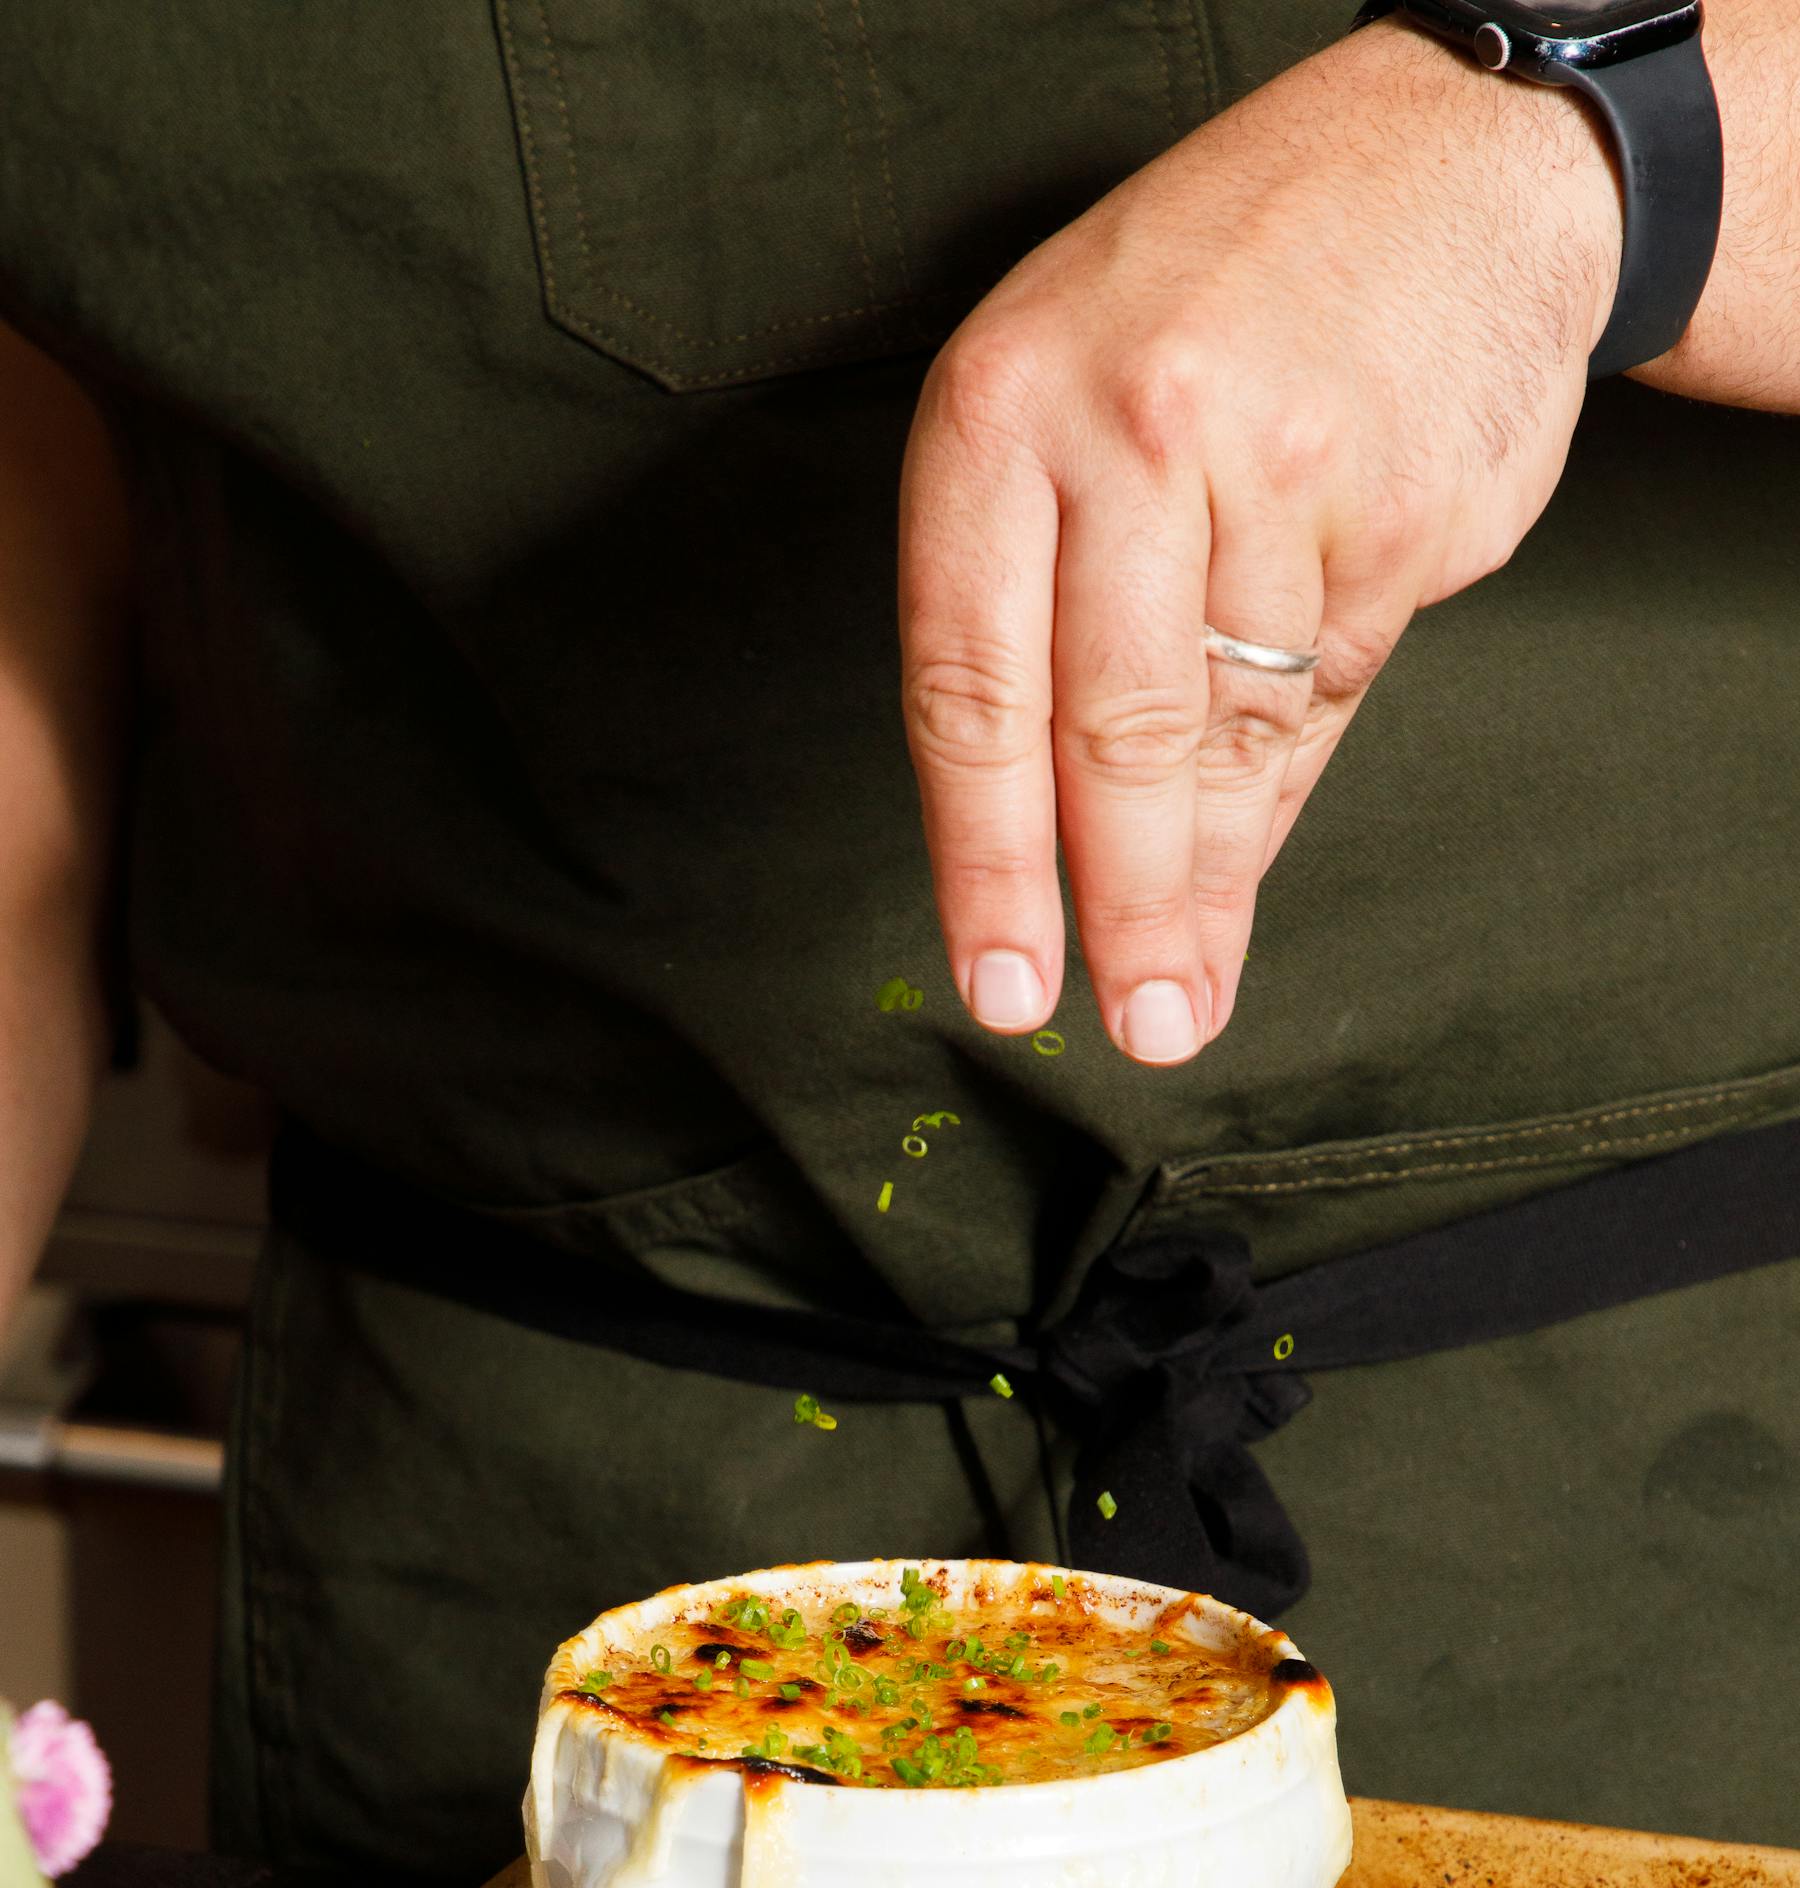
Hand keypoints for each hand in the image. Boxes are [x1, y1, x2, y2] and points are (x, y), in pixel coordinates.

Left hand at [899, 23, 1621, 1064]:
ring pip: (1233, 732)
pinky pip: (1333, 692)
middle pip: (1112, 730)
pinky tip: (1262, 824)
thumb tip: (1067, 857)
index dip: (985, 856)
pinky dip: (1293, 774)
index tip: (1005, 978)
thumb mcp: (1077, 407)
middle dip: (1120, 904)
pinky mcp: (1397, 509)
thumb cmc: (1221, 303)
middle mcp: (1131, 432)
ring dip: (1212, 877)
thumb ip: (1053, 616)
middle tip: (1132, 1025)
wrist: (1449, 164)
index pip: (969, 679)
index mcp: (1001, 411)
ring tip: (1189, 985)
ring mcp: (1277, 468)